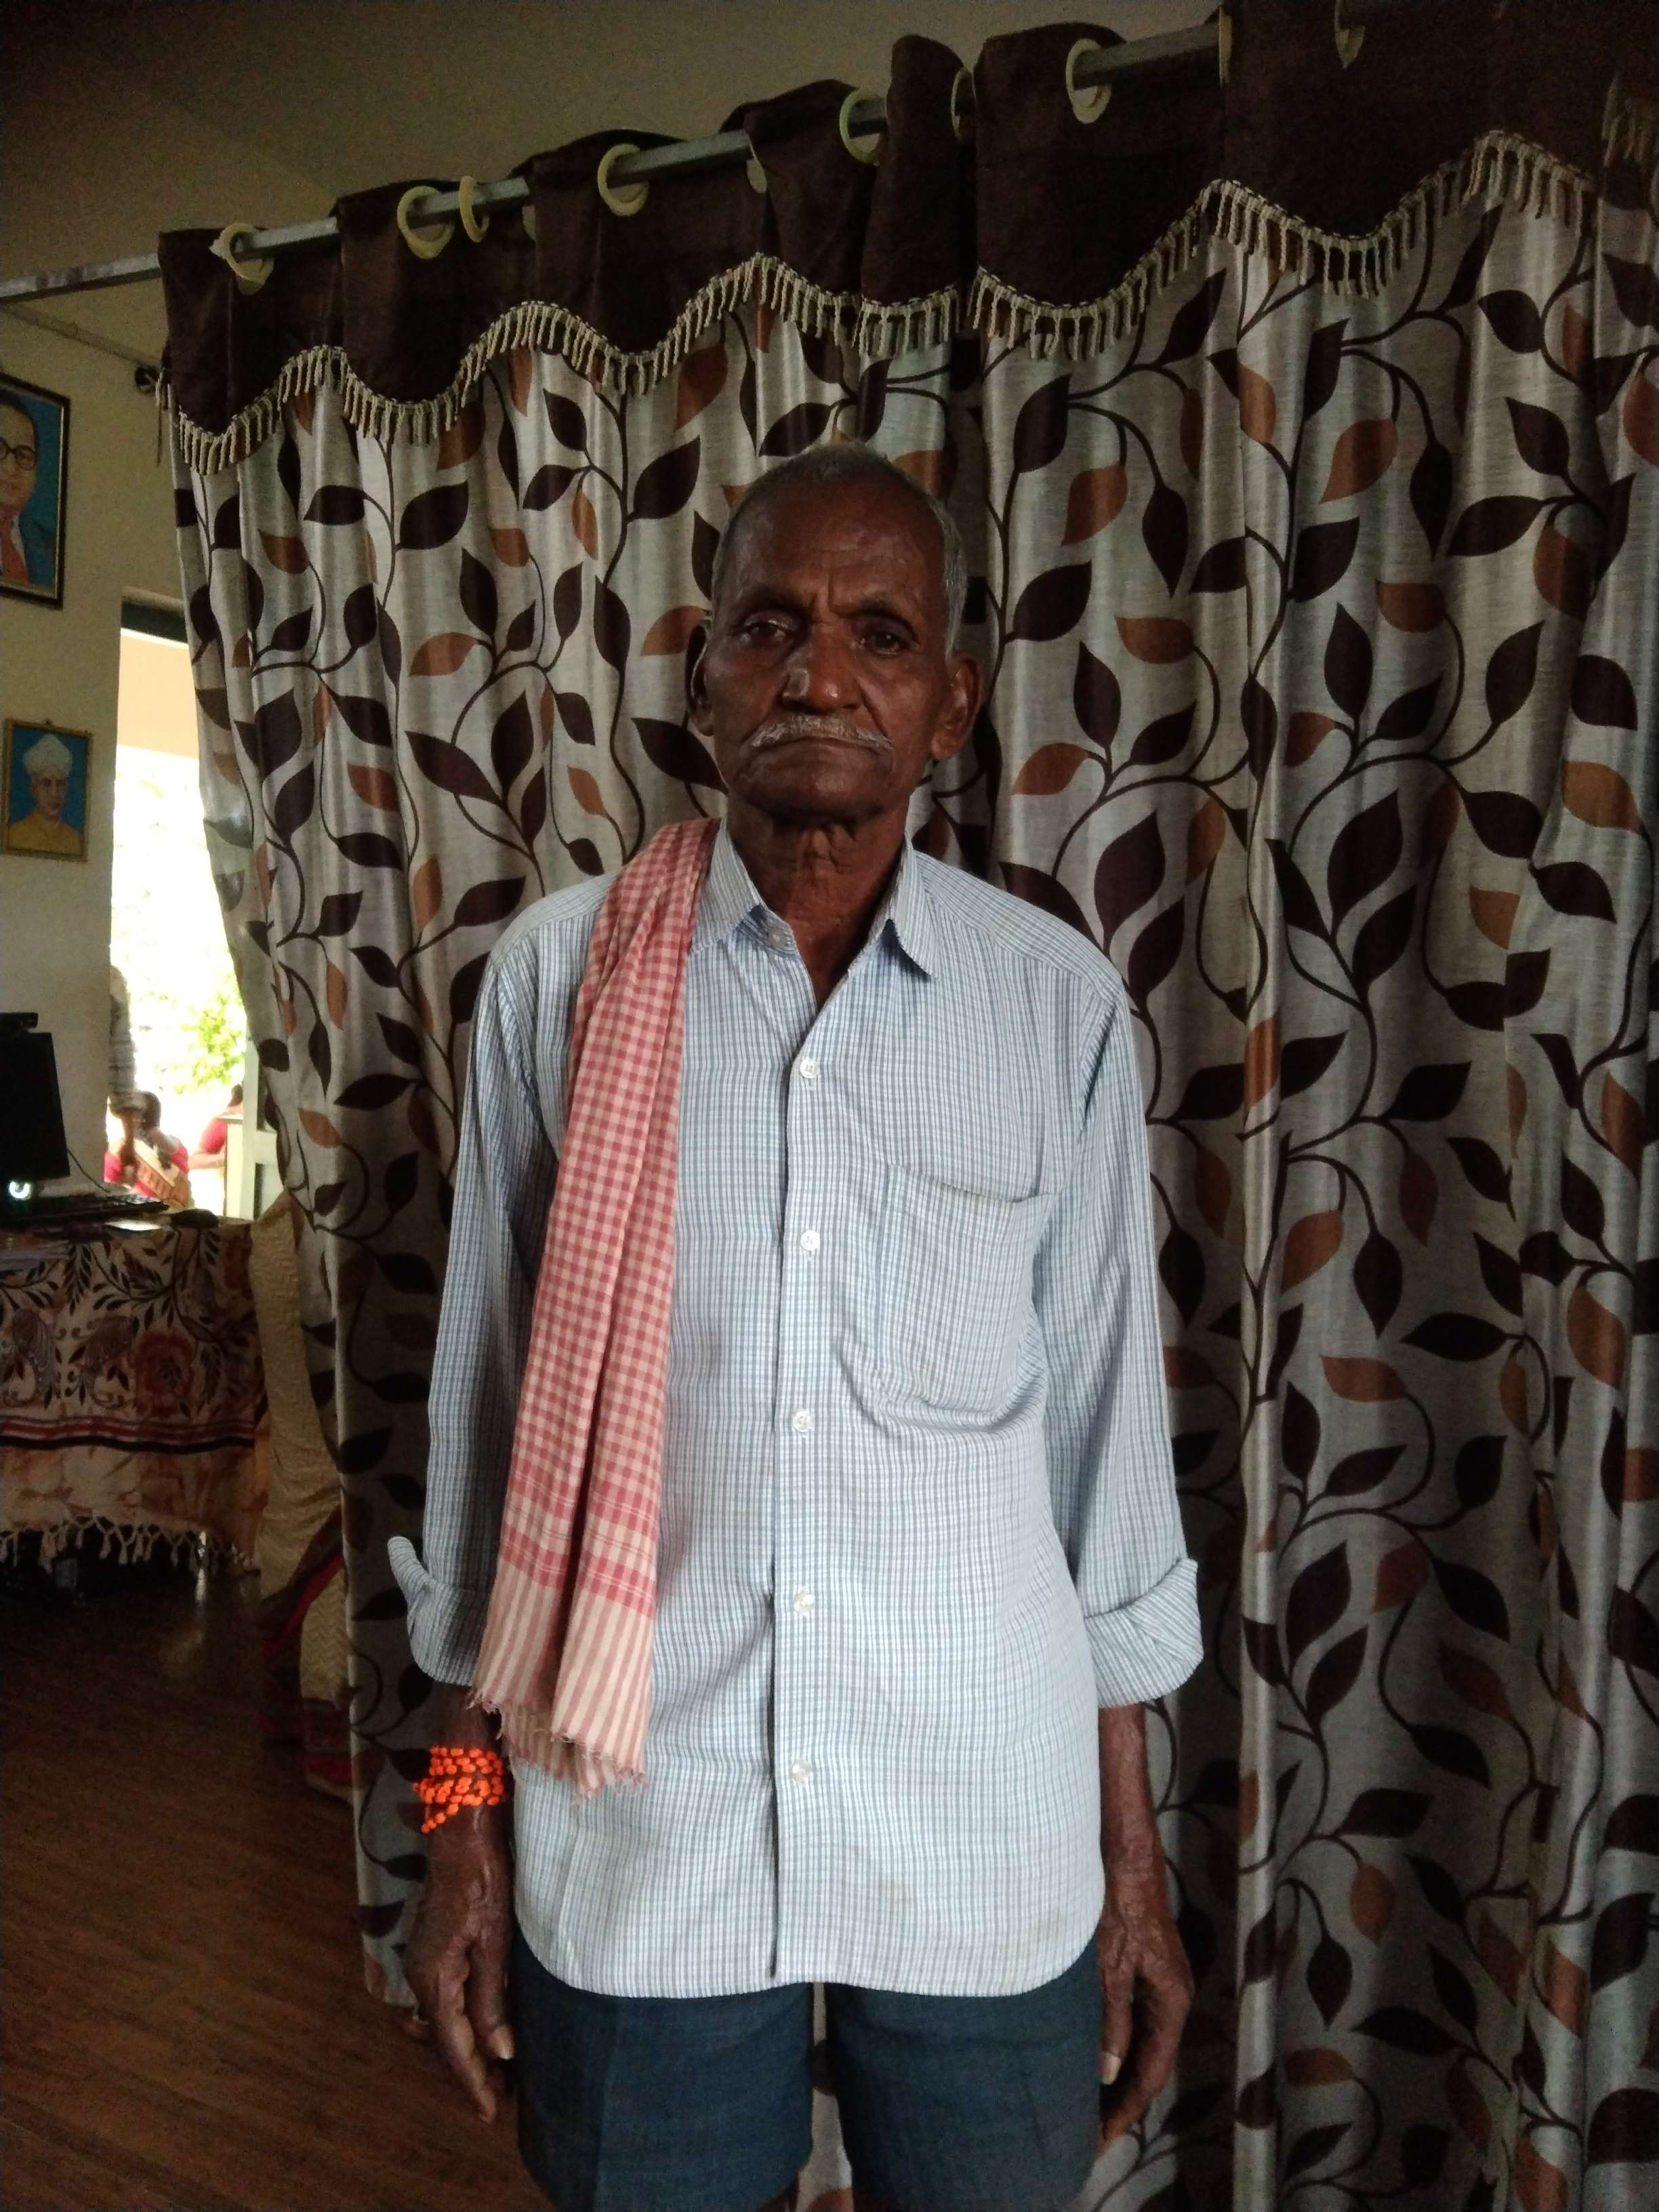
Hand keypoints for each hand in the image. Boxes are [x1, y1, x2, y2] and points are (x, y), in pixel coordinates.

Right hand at [404, 1803, 515, 2121]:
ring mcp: (423, 1960)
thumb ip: (492, 1997)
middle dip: (470, 2072)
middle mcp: (421, 1975)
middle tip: (501, 2100)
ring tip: (497, 2073)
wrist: (462, 1829)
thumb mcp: (495, 1939)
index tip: (491, 2113)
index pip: (453, 2046)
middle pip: (443, 2040)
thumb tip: (499, 2051)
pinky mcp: (432, 1948)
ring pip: (442, 2022)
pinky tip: (483, 2028)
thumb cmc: (484, 1878)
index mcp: (435, 1977)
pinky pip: (444, 2000)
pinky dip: (461, 2023)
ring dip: (466, 2049)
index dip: (473, 2082)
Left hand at [1094, 1856, 1192, 2147]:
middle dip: (1121, 2100)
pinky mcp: (1144, 1968)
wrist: (1126, 1855)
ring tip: (1087, 2106)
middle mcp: (1172, 1996)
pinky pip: (1132, 2019)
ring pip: (1141, 2042)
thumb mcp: (1110, 1966)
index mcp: (1172, 2001)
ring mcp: (1160, 1982)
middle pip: (1149, 2062)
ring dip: (1117, 2073)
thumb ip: (1111, 2020)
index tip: (1098, 2141)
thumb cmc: (1118, 1905)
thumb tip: (1108, 2072)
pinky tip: (1093, 2056)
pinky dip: (1115, 2044)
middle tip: (1088, 2135)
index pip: (1151, 2072)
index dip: (1125, 2110)